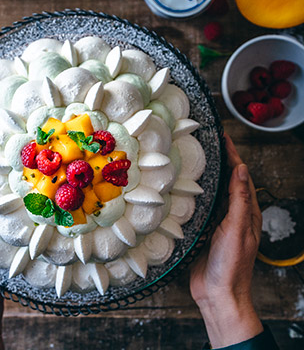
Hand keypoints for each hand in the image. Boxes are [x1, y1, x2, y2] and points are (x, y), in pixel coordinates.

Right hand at [190, 134, 262, 347]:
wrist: (217, 294)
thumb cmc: (231, 265)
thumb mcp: (237, 229)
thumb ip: (240, 200)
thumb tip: (242, 170)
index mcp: (247, 212)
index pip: (240, 176)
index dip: (233, 155)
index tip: (223, 137)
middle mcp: (233, 214)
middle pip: (227, 180)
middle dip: (220, 160)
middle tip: (207, 143)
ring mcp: (218, 222)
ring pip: (213, 192)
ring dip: (207, 175)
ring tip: (194, 159)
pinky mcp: (203, 229)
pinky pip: (200, 206)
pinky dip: (194, 193)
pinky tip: (183, 188)